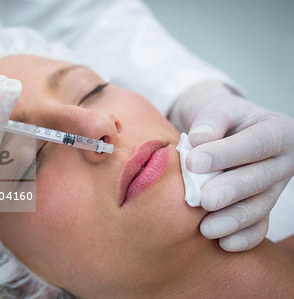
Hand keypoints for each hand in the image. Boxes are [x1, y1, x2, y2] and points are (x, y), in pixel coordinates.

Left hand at [170, 80, 293, 251]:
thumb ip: (210, 121)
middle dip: (231, 191)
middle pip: (260, 179)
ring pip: (260, 206)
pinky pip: (260, 226)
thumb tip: (199, 139)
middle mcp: (283, 161)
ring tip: (206, 229)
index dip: (226, 154)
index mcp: (278, 130)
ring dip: (234, 220)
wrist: (223, 131)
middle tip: (204, 200)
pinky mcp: (263, 206)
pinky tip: (224, 243)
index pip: (256, 144)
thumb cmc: (219, 120)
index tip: (193, 162)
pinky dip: (244, 237)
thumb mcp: (216, 110)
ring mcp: (275, 187)